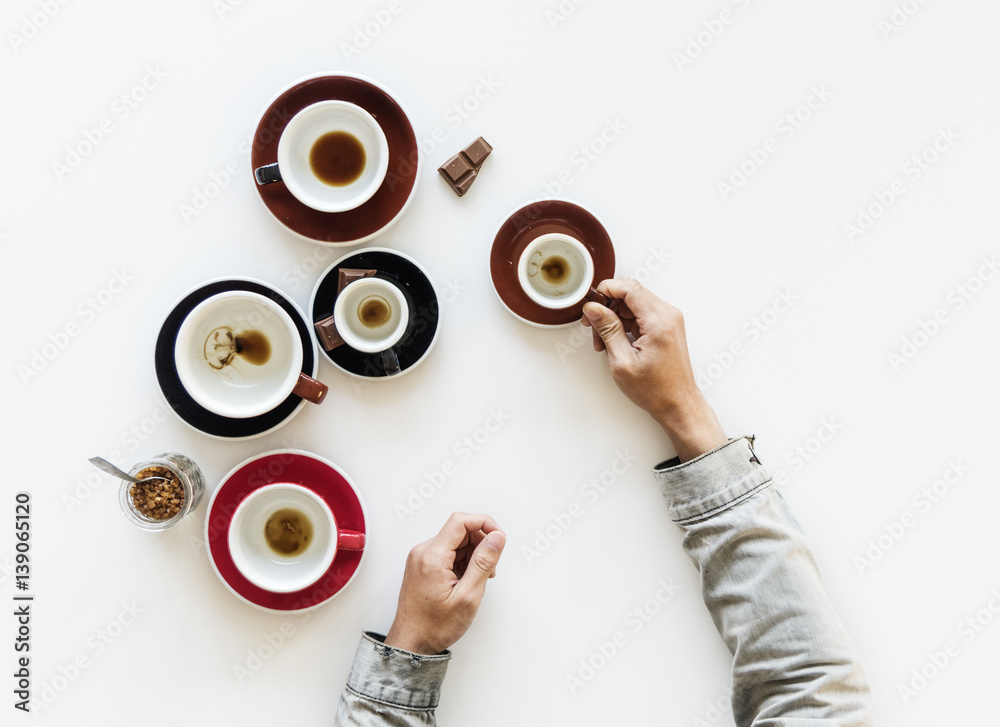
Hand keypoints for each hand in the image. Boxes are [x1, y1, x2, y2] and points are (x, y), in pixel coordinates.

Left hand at [384, 513, 505, 654]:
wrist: (412, 643)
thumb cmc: (435, 626)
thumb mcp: (468, 596)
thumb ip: (483, 563)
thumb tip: (496, 538)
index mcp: (432, 557)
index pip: (460, 521)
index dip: (484, 523)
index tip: (499, 537)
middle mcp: (422, 552)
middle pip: (459, 530)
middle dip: (480, 543)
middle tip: (490, 568)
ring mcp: (420, 558)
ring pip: (455, 541)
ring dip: (472, 554)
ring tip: (478, 579)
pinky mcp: (422, 565)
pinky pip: (447, 552)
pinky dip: (462, 561)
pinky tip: (466, 580)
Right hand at [582, 277, 726, 461]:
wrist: (678, 403)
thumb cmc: (656, 389)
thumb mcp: (622, 361)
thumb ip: (607, 329)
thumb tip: (594, 308)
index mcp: (658, 321)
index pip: (629, 288)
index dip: (605, 290)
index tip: (591, 303)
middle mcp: (667, 315)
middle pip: (630, 292)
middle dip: (607, 306)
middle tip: (592, 325)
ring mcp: (669, 319)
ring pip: (633, 303)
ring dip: (614, 316)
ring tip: (603, 341)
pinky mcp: (666, 326)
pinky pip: (640, 314)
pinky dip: (624, 323)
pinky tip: (615, 341)